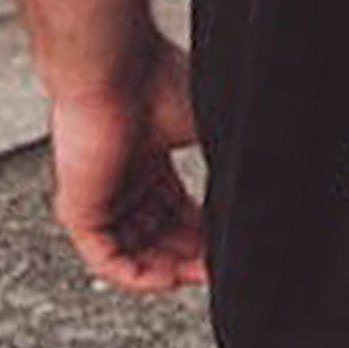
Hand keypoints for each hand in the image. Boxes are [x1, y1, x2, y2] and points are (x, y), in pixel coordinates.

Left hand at [48, 32, 207, 293]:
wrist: (118, 71)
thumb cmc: (158, 80)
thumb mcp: (209, 127)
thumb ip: (232, 160)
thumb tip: (270, 181)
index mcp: (150, 156)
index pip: (176, 211)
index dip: (204, 232)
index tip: (228, 245)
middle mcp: (124, 178)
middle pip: (158, 235)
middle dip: (191, 255)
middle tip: (220, 265)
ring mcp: (100, 195)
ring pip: (134, 251)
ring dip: (170, 269)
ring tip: (201, 274)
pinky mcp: (78, 209)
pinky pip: (106, 259)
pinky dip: (140, 274)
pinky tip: (170, 276)